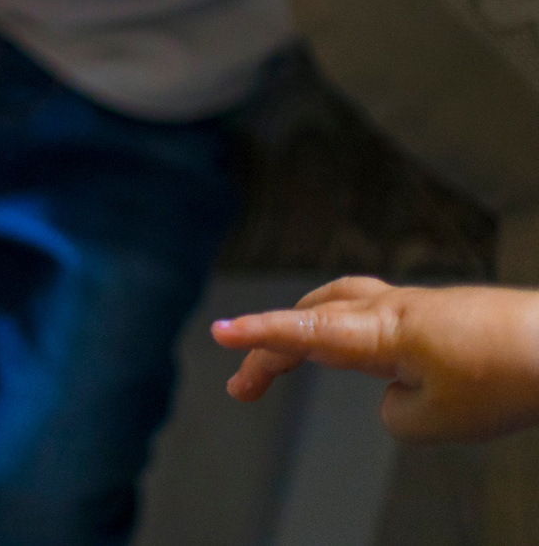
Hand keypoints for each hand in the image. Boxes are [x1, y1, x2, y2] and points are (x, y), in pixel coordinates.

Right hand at [213, 277, 538, 441]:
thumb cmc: (505, 377)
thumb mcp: (437, 419)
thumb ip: (396, 413)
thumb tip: (394, 399)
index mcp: (379, 331)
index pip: (302, 333)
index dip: (257, 336)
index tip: (218, 335)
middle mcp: (390, 310)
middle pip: (312, 317)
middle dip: (272, 347)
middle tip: (246, 384)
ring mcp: (416, 307)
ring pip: (341, 305)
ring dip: (308, 328)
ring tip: (292, 354)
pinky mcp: (440, 314)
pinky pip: (378, 316)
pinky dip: (356, 334)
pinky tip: (380, 364)